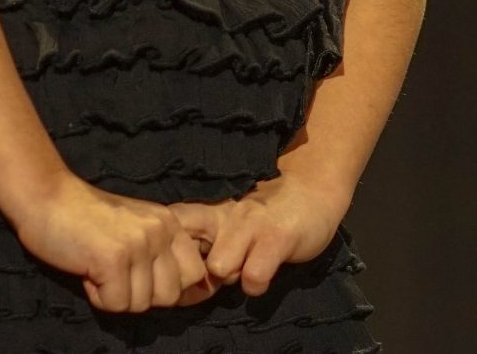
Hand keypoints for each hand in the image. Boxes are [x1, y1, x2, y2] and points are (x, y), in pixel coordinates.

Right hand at [10, 172, 214, 313]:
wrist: (46, 197)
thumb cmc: (86, 217)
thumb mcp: (136, 226)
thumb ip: (160, 251)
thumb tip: (184, 292)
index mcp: (169, 222)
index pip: (195, 274)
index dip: (168, 287)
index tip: (141, 279)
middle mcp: (160, 231)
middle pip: (170, 296)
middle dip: (141, 295)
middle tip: (115, 273)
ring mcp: (139, 244)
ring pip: (142, 304)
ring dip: (116, 295)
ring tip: (97, 266)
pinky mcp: (114, 259)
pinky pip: (116, 304)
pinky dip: (97, 296)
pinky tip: (86, 270)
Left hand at [171, 166, 349, 297]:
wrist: (313, 191)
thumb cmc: (267, 215)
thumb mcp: (230, 219)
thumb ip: (206, 240)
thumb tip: (178, 272)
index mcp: (211, 209)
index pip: (173, 220)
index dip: (163, 246)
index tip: (168, 264)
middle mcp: (226, 214)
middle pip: (187, 250)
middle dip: (195, 272)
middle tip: (211, 277)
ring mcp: (251, 225)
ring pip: (219, 266)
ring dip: (229, 278)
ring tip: (243, 270)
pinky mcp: (277, 238)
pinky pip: (253, 277)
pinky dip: (256, 285)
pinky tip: (263, 274)